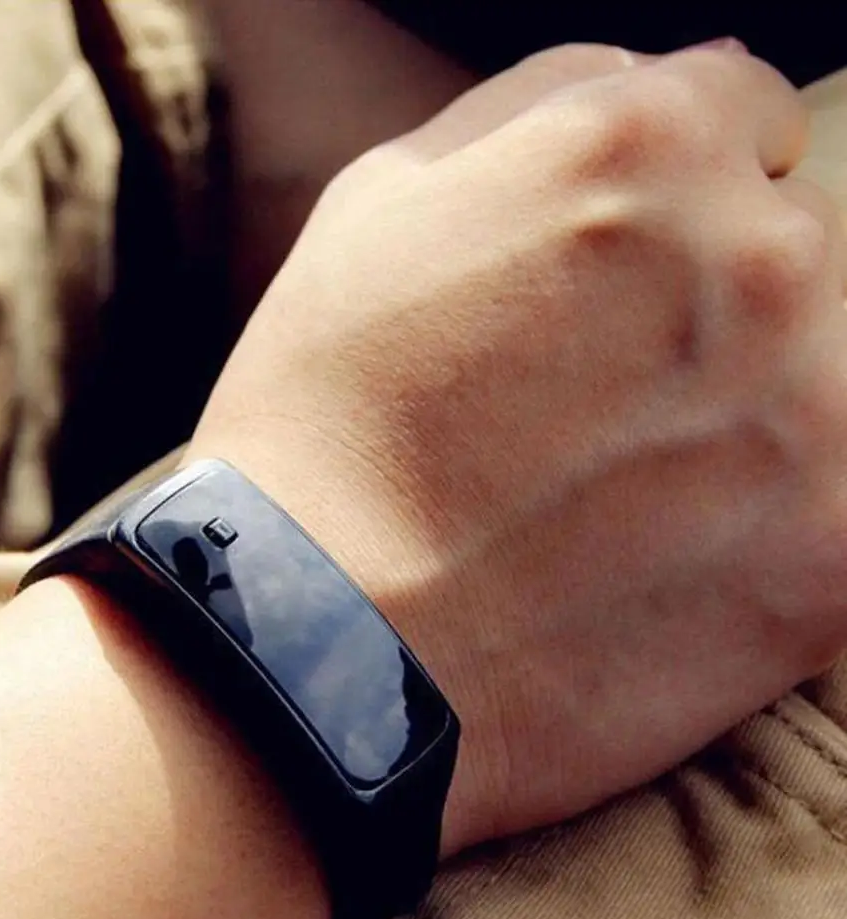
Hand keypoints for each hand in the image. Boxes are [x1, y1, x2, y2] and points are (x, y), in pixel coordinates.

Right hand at [186, 43, 846, 855]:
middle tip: (603, 400)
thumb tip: (673, 87)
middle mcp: (756, 258)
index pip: (746, 117)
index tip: (634, 270)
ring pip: (833, 378)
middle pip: (796, 250)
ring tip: (625, 491)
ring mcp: (817, 416)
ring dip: (754, 412)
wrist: (319, 634)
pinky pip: (841, 503)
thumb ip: (542, 112)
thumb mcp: (383, 206)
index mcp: (639, 148)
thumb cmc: (327, 417)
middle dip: (717, 305)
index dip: (682, 194)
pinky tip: (668, 556)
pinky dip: (772, 519)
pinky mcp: (834, 561)